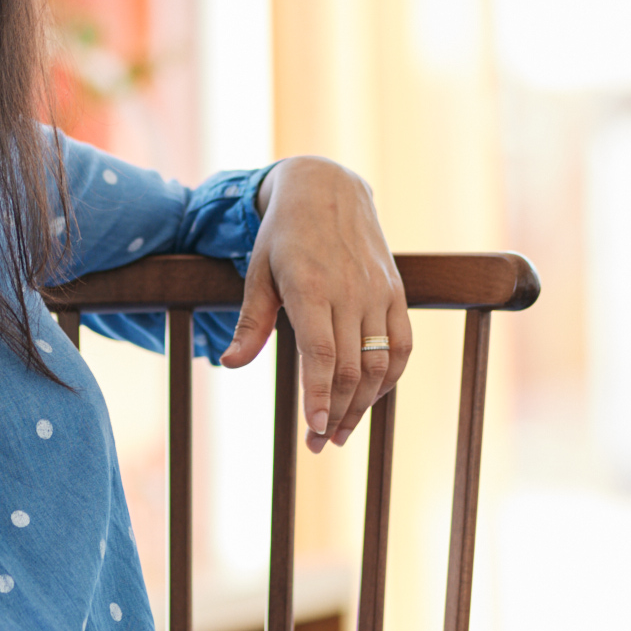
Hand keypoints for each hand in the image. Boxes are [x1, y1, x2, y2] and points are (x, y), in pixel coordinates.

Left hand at [218, 156, 408, 449]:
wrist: (328, 187)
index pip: (321, 352)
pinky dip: (390, 378)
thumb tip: (229, 365)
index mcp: (310, 286)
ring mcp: (378, 292)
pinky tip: (370, 399)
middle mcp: (350, 291)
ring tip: (341, 431)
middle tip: (318, 443)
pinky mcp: (396, 292)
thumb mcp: (258, 271)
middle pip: (351, 367)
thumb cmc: (284, 233)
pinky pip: (401, 345)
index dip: (319, 394)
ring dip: (363, 405)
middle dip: (336, 413)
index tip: (315, 427)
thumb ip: (250, 322)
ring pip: (379, 363)